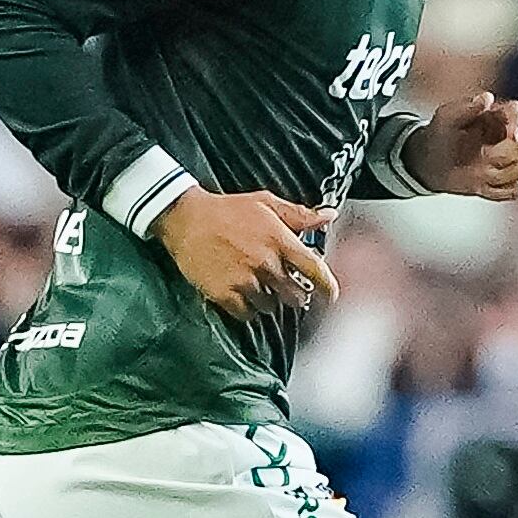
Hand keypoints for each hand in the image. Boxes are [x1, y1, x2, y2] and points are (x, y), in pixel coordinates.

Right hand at [152, 189, 338, 317]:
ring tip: (258, 286)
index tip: (331, 295)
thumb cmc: (227, 210)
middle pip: (295, 295)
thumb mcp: (266, 204)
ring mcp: (245, 280)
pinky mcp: (224, 294)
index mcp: (279, 240)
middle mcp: (265, 263)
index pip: (315, 270)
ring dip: (268, 300)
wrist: (185, 219)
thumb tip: (329, 216)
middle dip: (294, 295)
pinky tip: (242, 294)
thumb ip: (300, 215)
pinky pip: (247, 314)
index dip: (328, 287)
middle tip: (285, 287)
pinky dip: (248, 309)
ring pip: (271, 307)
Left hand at [405, 92, 517, 200]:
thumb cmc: (441, 134)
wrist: (431, 161)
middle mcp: (508, 137)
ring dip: (503, 173)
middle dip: (509, 153)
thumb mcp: (447, 117)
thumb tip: (487, 98)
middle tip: (485, 155)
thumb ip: (466, 107)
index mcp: (497, 116)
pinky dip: (504, 190)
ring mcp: (508, 161)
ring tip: (479, 171)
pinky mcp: (504, 182)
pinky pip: (517, 190)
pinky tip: (484, 185)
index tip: (513, 136)